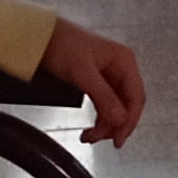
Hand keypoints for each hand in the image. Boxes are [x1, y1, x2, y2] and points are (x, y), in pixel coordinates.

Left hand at [39, 18, 144, 147]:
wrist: (41, 39)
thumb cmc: (62, 46)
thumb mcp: (82, 73)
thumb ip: (103, 97)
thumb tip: (120, 119)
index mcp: (124, 61)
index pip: (136, 97)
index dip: (130, 121)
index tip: (118, 139)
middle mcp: (120, 68)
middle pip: (127, 105)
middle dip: (114, 125)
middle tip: (98, 139)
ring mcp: (109, 76)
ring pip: (116, 108)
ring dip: (105, 125)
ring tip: (89, 136)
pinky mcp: (97, 83)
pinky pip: (105, 106)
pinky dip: (99, 120)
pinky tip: (90, 129)